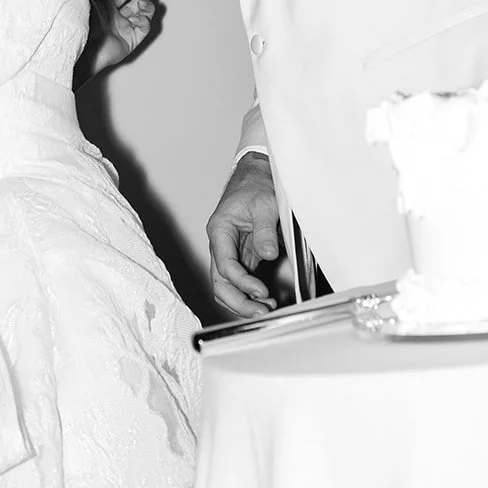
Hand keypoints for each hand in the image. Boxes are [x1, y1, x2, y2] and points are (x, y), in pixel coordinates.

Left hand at [89, 0, 159, 74]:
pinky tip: (138, 18)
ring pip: (143, 14)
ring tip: (143, 2)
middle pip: (136, 1)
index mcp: (107, 7)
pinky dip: (144, 21)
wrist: (85, 48)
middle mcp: (117, 18)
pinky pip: (143, 28)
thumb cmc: (82, 25)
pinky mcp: (131, 41)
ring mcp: (124, 29)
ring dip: (147, 6)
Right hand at [206, 152, 279, 316]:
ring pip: (227, 287)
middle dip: (238, 302)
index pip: (224, 266)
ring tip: (265, 309)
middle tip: (261, 312)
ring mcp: (230, 253)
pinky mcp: (243, 257)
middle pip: (220, 284)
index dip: (242, 282)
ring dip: (243, 301)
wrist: (256, 176)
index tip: (261, 291)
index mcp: (220, 231)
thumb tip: (268, 254)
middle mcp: (221, 245)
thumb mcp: (264, 204)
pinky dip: (250, 294)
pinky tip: (265, 300)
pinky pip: (240, 281)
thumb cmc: (256, 186)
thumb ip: (264, 230)